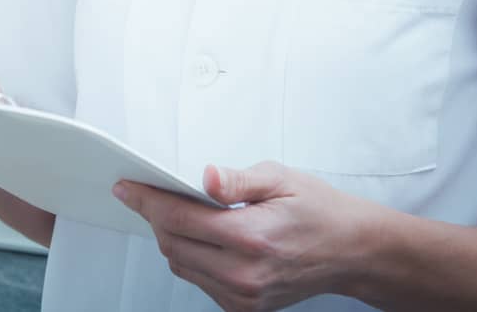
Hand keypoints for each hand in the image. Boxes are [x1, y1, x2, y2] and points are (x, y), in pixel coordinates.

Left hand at [112, 160, 369, 311]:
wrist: (351, 251)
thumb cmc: (318, 210)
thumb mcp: (281, 178)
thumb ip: (237, 180)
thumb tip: (204, 178)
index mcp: (252, 238)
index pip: (179, 219)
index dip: (147, 200)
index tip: (125, 187)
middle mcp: (245, 274)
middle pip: (173, 244)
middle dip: (156, 216)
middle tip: (151, 192)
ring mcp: (244, 297)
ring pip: (181, 265)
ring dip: (171, 238)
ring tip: (178, 212)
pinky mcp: (244, 308)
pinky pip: (199, 281)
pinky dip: (190, 258)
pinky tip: (203, 238)